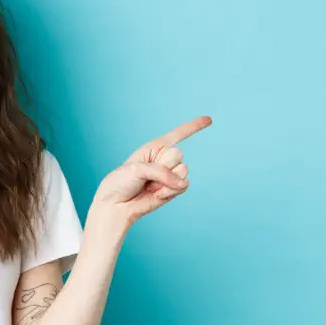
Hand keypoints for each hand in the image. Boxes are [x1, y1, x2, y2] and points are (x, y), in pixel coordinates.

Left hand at [91, 116, 211, 226]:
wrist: (116, 205)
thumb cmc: (121, 182)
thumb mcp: (136, 169)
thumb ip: (162, 173)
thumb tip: (183, 184)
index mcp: (154, 148)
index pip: (178, 134)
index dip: (193, 126)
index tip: (209, 119)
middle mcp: (164, 160)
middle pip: (178, 155)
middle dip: (162, 166)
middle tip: (145, 176)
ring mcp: (170, 175)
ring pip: (183, 171)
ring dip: (166, 181)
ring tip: (149, 186)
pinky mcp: (173, 189)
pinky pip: (183, 186)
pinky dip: (169, 191)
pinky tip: (155, 194)